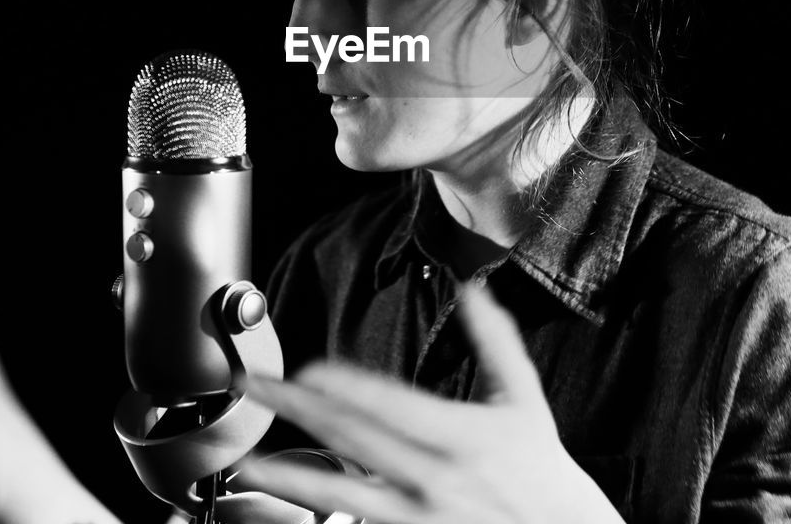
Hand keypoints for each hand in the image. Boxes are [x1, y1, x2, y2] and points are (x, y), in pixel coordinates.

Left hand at [237, 283, 623, 523]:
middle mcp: (436, 480)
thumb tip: (473, 290)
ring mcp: (419, 519)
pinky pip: (357, 523)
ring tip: (248, 463)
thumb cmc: (542, 472)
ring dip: (289, 478)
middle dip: (298, 411)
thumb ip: (496, 343)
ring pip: (340, 496)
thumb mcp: (524, 400)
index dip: (345, 388)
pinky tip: (289, 501)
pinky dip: (321, 512)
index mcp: (464, 437)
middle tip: (256, 387)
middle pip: (352, 441)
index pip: (392, 407)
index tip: (308, 368)